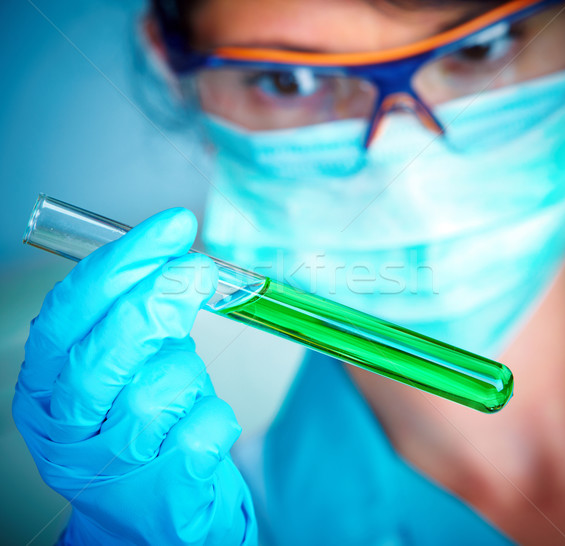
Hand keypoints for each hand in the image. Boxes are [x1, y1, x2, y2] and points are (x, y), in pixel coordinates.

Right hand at [12, 208, 256, 544]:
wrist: (149, 512)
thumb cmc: (137, 421)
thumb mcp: (120, 365)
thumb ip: (133, 316)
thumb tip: (175, 250)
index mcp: (45, 383)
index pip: (69, 312)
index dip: (122, 262)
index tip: (173, 226)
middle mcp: (64, 425)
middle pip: (105, 352)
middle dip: (158, 301)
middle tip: (199, 269)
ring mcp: (107, 467)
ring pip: (156, 391)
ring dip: (188, 375)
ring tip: (187, 384)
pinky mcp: (157, 496)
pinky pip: (202, 433)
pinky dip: (215, 417)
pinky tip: (202, 422)